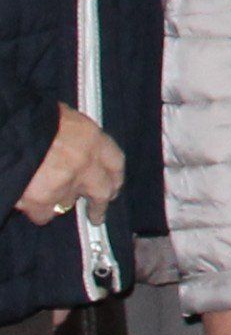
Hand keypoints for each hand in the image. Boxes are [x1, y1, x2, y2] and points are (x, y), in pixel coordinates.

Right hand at [14, 104, 121, 225]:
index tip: (113, 187)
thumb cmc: (33, 121)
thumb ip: (76, 138)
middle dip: (100, 205)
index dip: (114, 177)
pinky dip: (38, 212)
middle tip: (97, 214)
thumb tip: (77, 147)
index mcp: (92, 139)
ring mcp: (65, 184)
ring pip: (68, 204)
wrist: (9, 134)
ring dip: (59, 202)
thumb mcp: (62, 119)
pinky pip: (44, 215)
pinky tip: (30, 203)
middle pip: (102, 192)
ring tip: (47, 194)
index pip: (115, 162)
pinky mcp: (42, 201)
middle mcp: (84, 164)